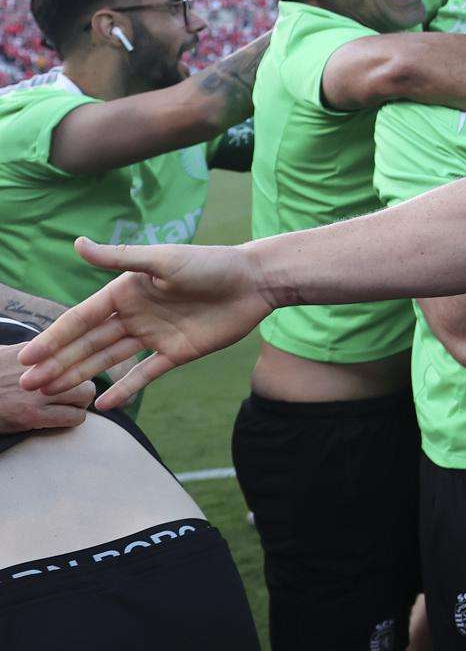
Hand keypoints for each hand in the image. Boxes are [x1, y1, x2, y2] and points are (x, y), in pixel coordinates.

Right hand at [0, 343, 94, 432]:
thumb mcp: (7, 354)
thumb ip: (32, 350)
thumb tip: (49, 348)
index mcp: (34, 353)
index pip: (74, 351)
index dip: (79, 364)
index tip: (76, 373)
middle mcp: (39, 370)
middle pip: (85, 371)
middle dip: (84, 385)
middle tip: (75, 394)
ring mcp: (37, 394)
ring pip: (85, 395)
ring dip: (81, 402)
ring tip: (70, 407)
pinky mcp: (32, 417)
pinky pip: (73, 418)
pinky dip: (72, 419)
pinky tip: (62, 419)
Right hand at [16, 240, 272, 408]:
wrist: (254, 282)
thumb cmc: (210, 264)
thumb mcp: (162, 260)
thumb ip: (119, 259)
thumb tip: (77, 244)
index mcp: (125, 292)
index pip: (81, 319)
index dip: (53, 338)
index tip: (26, 357)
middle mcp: (135, 314)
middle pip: (88, 343)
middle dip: (57, 363)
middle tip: (27, 385)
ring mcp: (154, 335)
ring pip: (109, 359)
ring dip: (80, 376)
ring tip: (51, 393)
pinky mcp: (176, 352)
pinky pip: (144, 374)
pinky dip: (124, 390)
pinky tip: (101, 406)